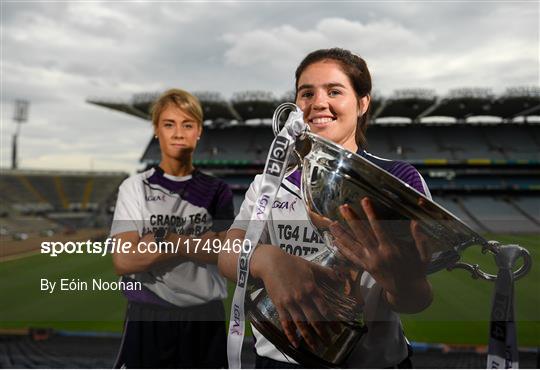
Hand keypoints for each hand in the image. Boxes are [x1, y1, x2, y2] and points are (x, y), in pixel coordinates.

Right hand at [256, 246, 341, 349]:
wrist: (271, 262)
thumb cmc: (292, 263)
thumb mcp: (311, 266)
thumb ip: (325, 273)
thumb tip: (339, 278)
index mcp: (311, 288)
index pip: (325, 309)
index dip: (333, 321)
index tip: (338, 330)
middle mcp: (302, 298)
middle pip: (315, 320)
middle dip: (323, 333)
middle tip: (329, 342)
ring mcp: (290, 303)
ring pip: (301, 324)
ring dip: (309, 337)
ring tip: (316, 347)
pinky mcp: (280, 306)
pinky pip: (286, 323)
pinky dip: (291, 335)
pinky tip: (295, 344)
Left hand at [329, 197, 432, 312]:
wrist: (408, 291)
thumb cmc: (417, 270)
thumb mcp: (424, 255)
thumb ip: (420, 238)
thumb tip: (415, 222)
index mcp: (391, 249)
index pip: (378, 227)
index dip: (371, 213)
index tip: (365, 200)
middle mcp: (378, 255)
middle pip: (361, 234)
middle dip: (351, 219)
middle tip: (342, 207)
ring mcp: (370, 262)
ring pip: (352, 245)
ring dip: (342, 234)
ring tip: (332, 223)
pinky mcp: (366, 267)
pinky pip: (352, 257)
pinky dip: (343, 249)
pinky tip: (335, 241)